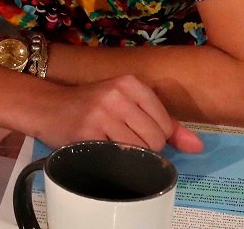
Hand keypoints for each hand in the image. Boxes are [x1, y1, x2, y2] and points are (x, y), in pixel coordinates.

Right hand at [35, 75, 203, 152]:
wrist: (46, 107)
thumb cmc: (90, 107)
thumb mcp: (127, 105)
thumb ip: (164, 123)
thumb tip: (197, 146)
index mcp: (130, 83)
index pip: (164, 125)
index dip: (155, 137)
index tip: (134, 132)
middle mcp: (117, 94)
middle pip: (154, 140)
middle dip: (144, 149)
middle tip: (120, 140)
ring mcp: (102, 113)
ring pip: (139, 151)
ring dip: (129, 156)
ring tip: (110, 145)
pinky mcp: (88, 132)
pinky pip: (118, 157)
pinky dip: (112, 159)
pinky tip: (99, 149)